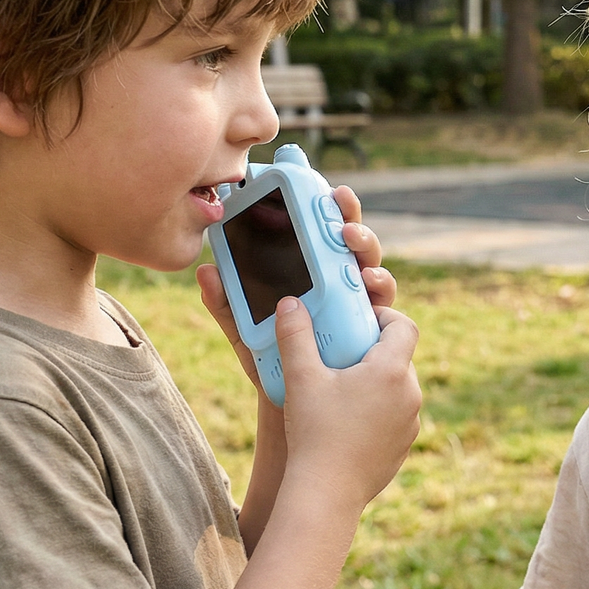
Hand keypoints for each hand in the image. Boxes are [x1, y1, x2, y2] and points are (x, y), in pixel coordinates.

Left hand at [195, 186, 396, 390]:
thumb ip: (225, 301)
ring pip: (371, 265)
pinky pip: (384, 304)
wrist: (291, 405)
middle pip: (351, 241)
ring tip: (350, 241)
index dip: (321, 205)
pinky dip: (378, 289)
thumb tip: (205, 270)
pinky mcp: (374, 329)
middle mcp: (340, 283)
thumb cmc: (271, 359)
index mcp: (311, 273)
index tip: (316, 182)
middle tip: (337, 204)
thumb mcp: (243, 328)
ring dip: (365, 247)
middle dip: (349, 217)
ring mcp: (359, 305)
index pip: (319, 232)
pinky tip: (369, 285)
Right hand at [275, 296, 420, 508]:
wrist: (326, 494)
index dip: (384, 316)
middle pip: (400, 357)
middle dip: (374, 350)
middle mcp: (410, 395)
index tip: (360, 320)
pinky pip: (395, 417)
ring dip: (377, 382)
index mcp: (392, 371)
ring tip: (341, 387)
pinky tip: (346, 421)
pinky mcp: (403, 447)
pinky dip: (377, 411)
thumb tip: (289, 302)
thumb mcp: (300, 378)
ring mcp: (410, 424)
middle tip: (341, 353)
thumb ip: (295, 335)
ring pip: (398, 389)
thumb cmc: (314, 432)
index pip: (404, 326)